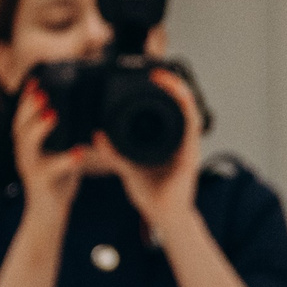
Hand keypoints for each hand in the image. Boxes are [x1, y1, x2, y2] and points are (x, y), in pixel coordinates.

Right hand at [11, 81, 84, 217]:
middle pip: (20, 126)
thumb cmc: (56, 181)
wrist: (49, 214)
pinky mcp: (41, 183)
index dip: (27, 99)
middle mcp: (24, 153)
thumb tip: (82, 115)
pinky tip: (79, 152)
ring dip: (40, 128)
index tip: (35, 80)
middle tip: (42, 92)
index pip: (23, 117)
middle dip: (29, 107)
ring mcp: (30, 168)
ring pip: (27, 145)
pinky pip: (50, 171)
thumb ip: (65, 136)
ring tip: (53, 115)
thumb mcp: (59, 153)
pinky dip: (65, 161)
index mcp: (28, 145)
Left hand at [88, 69, 205, 240]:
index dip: (159, 92)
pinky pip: (190, 123)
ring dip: (178, 90)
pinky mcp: (190, 152)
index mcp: (165, 142)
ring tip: (164, 76)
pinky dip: (183, 105)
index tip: (146, 77)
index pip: (165, 110)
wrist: (165, 218)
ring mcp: (188, 145)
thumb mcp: (126, 168)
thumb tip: (96, 134)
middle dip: (172, 83)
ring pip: (188, 109)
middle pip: (180, 104)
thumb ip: (113, 152)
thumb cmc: (151, 195)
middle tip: (157, 69)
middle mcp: (180, 140)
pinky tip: (175, 93)